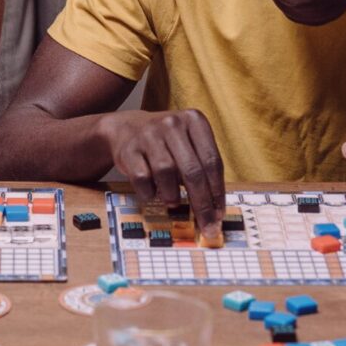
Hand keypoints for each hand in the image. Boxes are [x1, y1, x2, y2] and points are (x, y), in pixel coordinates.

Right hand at [101, 109, 225, 231]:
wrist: (126, 128)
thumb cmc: (166, 143)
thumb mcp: (188, 144)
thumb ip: (202, 168)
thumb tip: (214, 209)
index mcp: (194, 120)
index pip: (212, 161)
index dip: (218, 192)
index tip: (219, 215)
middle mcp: (172, 123)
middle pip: (192, 170)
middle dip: (201, 203)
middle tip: (206, 224)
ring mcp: (148, 134)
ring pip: (166, 172)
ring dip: (172, 195)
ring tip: (173, 202)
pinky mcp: (128, 148)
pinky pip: (142, 178)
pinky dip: (149, 192)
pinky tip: (152, 193)